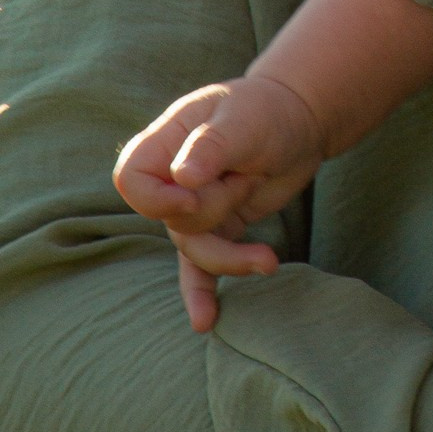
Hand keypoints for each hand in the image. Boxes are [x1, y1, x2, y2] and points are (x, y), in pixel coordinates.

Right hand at [114, 75, 327, 329]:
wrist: (301, 121)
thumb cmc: (266, 110)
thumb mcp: (243, 119)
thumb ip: (212, 146)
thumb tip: (184, 179)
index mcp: (164, 143)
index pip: (131, 179)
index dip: (157, 198)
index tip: (193, 194)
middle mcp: (170, 178)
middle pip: (173, 221)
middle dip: (218, 209)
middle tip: (249, 176)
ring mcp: (192, 207)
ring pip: (194, 248)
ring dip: (232, 252)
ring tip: (269, 259)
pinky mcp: (218, 227)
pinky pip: (201, 268)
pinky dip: (202, 294)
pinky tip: (204, 321)